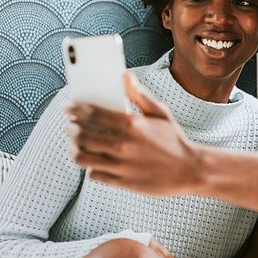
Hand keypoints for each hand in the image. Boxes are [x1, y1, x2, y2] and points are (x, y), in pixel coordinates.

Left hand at [65, 73, 202, 193]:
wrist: (190, 170)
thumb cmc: (174, 140)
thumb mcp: (160, 113)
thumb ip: (140, 95)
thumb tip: (125, 75)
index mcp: (132, 125)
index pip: (92, 113)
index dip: (74, 109)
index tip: (67, 108)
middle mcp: (124, 144)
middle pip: (82, 135)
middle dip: (70, 129)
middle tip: (70, 127)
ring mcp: (121, 165)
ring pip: (82, 157)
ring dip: (74, 149)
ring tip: (76, 145)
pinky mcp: (122, 182)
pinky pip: (94, 174)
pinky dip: (90, 168)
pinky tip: (94, 162)